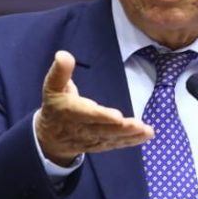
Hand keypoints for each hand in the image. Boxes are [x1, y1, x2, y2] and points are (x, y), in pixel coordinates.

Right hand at [35, 50, 152, 165]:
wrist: (50, 138)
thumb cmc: (56, 106)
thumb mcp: (52, 86)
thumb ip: (60, 71)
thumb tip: (63, 54)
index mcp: (70, 112)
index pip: (86, 114)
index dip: (101, 116)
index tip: (118, 116)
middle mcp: (82, 129)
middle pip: (103, 129)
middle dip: (121, 128)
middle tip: (138, 125)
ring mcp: (92, 139)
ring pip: (112, 138)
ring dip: (130, 135)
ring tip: (147, 131)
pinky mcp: (100, 145)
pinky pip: (116, 144)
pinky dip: (131, 141)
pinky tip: (146, 136)